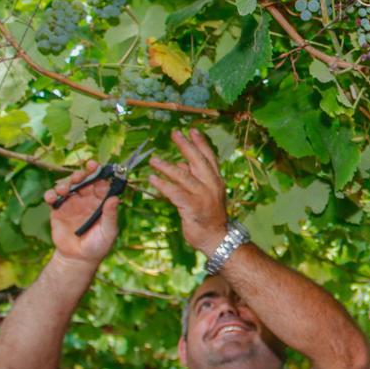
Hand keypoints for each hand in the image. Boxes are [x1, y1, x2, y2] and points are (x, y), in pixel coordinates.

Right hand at [44, 161, 119, 264]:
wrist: (78, 258)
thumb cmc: (98, 245)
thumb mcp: (108, 231)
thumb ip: (110, 215)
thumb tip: (116, 199)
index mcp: (101, 202)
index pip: (101, 184)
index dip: (100, 174)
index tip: (97, 167)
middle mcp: (87, 199)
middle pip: (84, 181)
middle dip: (82, 174)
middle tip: (80, 175)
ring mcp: (72, 203)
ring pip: (68, 186)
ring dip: (65, 183)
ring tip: (64, 189)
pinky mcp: (58, 210)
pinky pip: (53, 197)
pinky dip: (51, 194)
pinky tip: (52, 197)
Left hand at [148, 130, 228, 252]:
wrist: (216, 238)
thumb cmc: (209, 216)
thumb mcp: (206, 194)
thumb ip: (194, 178)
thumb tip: (181, 163)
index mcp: (216, 180)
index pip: (209, 157)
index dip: (201, 143)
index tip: (192, 130)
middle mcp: (211, 185)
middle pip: (198, 161)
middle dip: (186, 146)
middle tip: (175, 134)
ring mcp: (203, 196)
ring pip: (184, 176)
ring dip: (167, 167)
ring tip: (154, 160)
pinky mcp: (192, 207)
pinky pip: (175, 193)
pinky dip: (163, 185)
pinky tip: (152, 179)